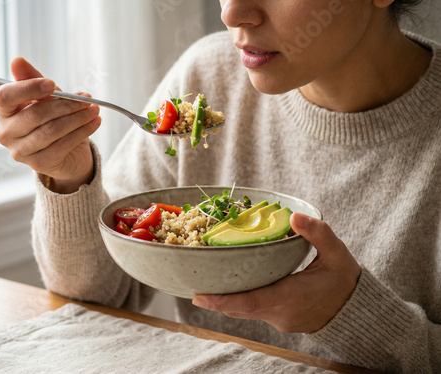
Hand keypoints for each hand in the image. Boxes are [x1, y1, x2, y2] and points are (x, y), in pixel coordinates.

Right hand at [0, 57, 101, 193]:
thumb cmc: (53, 121)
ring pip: (51, 130)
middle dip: (65, 105)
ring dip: (77, 118)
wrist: (67, 154)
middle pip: (35, 114)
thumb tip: (18, 60)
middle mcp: (6, 133)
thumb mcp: (46, 98)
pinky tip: (95, 123)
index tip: (52, 84)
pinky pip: (63, 145)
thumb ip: (34, 80)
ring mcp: (21, 151)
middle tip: (87, 99)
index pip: (5, 96)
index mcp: (4, 111)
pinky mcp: (39, 164)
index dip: (28, 88)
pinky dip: (82, 132)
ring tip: (94, 109)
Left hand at [192, 213, 360, 332]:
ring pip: (245, 311)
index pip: (251, 301)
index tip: (200, 296)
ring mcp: (280, 319)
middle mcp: (281, 312)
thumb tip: (294, 216)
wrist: (355, 310)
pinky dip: (239, 302)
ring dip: (226, 301)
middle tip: (195, 289)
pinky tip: (231, 288)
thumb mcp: (337, 254)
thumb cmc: (345, 281)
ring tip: (206, 287)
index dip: (224, 300)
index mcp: (292, 296)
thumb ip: (317, 234)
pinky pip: (254, 311)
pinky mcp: (281, 319)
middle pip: (241, 308)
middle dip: (216, 300)